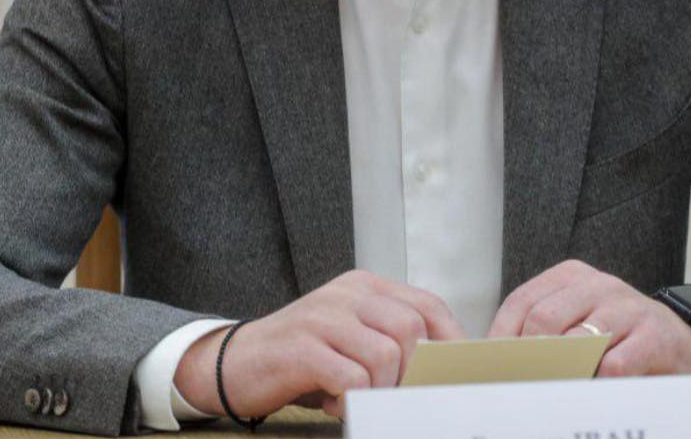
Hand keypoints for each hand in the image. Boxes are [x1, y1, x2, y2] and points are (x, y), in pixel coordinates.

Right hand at [173, 269, 465, 420]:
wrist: (234, 361)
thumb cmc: (301, 354)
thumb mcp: (350, 334)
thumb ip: (388, 336)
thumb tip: (440, 367)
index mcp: (364, 286)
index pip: (427, 304)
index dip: (450, 340)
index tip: (456, 373)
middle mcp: (347, 294)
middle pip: (411, 329)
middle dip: (413, 372)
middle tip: (396, 395)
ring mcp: (323, 317)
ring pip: (386, 355)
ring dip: (381, 390)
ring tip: (359, 399)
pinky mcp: (302, 347)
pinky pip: (352, 378)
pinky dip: (352, 401)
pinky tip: (335, 403)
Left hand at [487, 260, 690, 376]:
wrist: (685, 342)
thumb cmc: (619, 336)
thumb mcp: (579, 320)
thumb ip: (545, 331)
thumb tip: (497, 360)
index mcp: (571, 276)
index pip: (522, 301)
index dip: (501, 337)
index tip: (489, 368)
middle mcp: (598, 284)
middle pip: (544, 320)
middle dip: (527, 357)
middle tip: (519, 385)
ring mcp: (626, 307)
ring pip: (576, 341)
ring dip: (560, 372)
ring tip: (550, 392)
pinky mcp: (652, 335)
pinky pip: (614, 364)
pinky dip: (597, 384)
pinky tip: (592, 393)